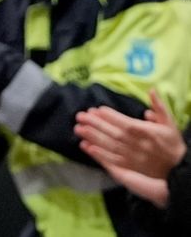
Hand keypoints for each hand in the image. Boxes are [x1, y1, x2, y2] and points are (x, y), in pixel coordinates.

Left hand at [75, 89, 186, 207]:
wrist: (179, 168)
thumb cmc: (172, 143)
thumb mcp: (169, 123)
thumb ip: (159, 106)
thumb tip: (151, 89)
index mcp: (145, 131)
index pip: (124, 122)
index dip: (109, 116)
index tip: (96, 109)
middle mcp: (136, 144)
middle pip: (112, 133)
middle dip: (95, 124)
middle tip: (79, 116)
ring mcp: (131, 157)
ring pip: (109, 146)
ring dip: (92, 137)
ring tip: (78, 129)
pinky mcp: (128, 167)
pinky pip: (111, 160)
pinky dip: (98, 154)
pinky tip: (86, 147)